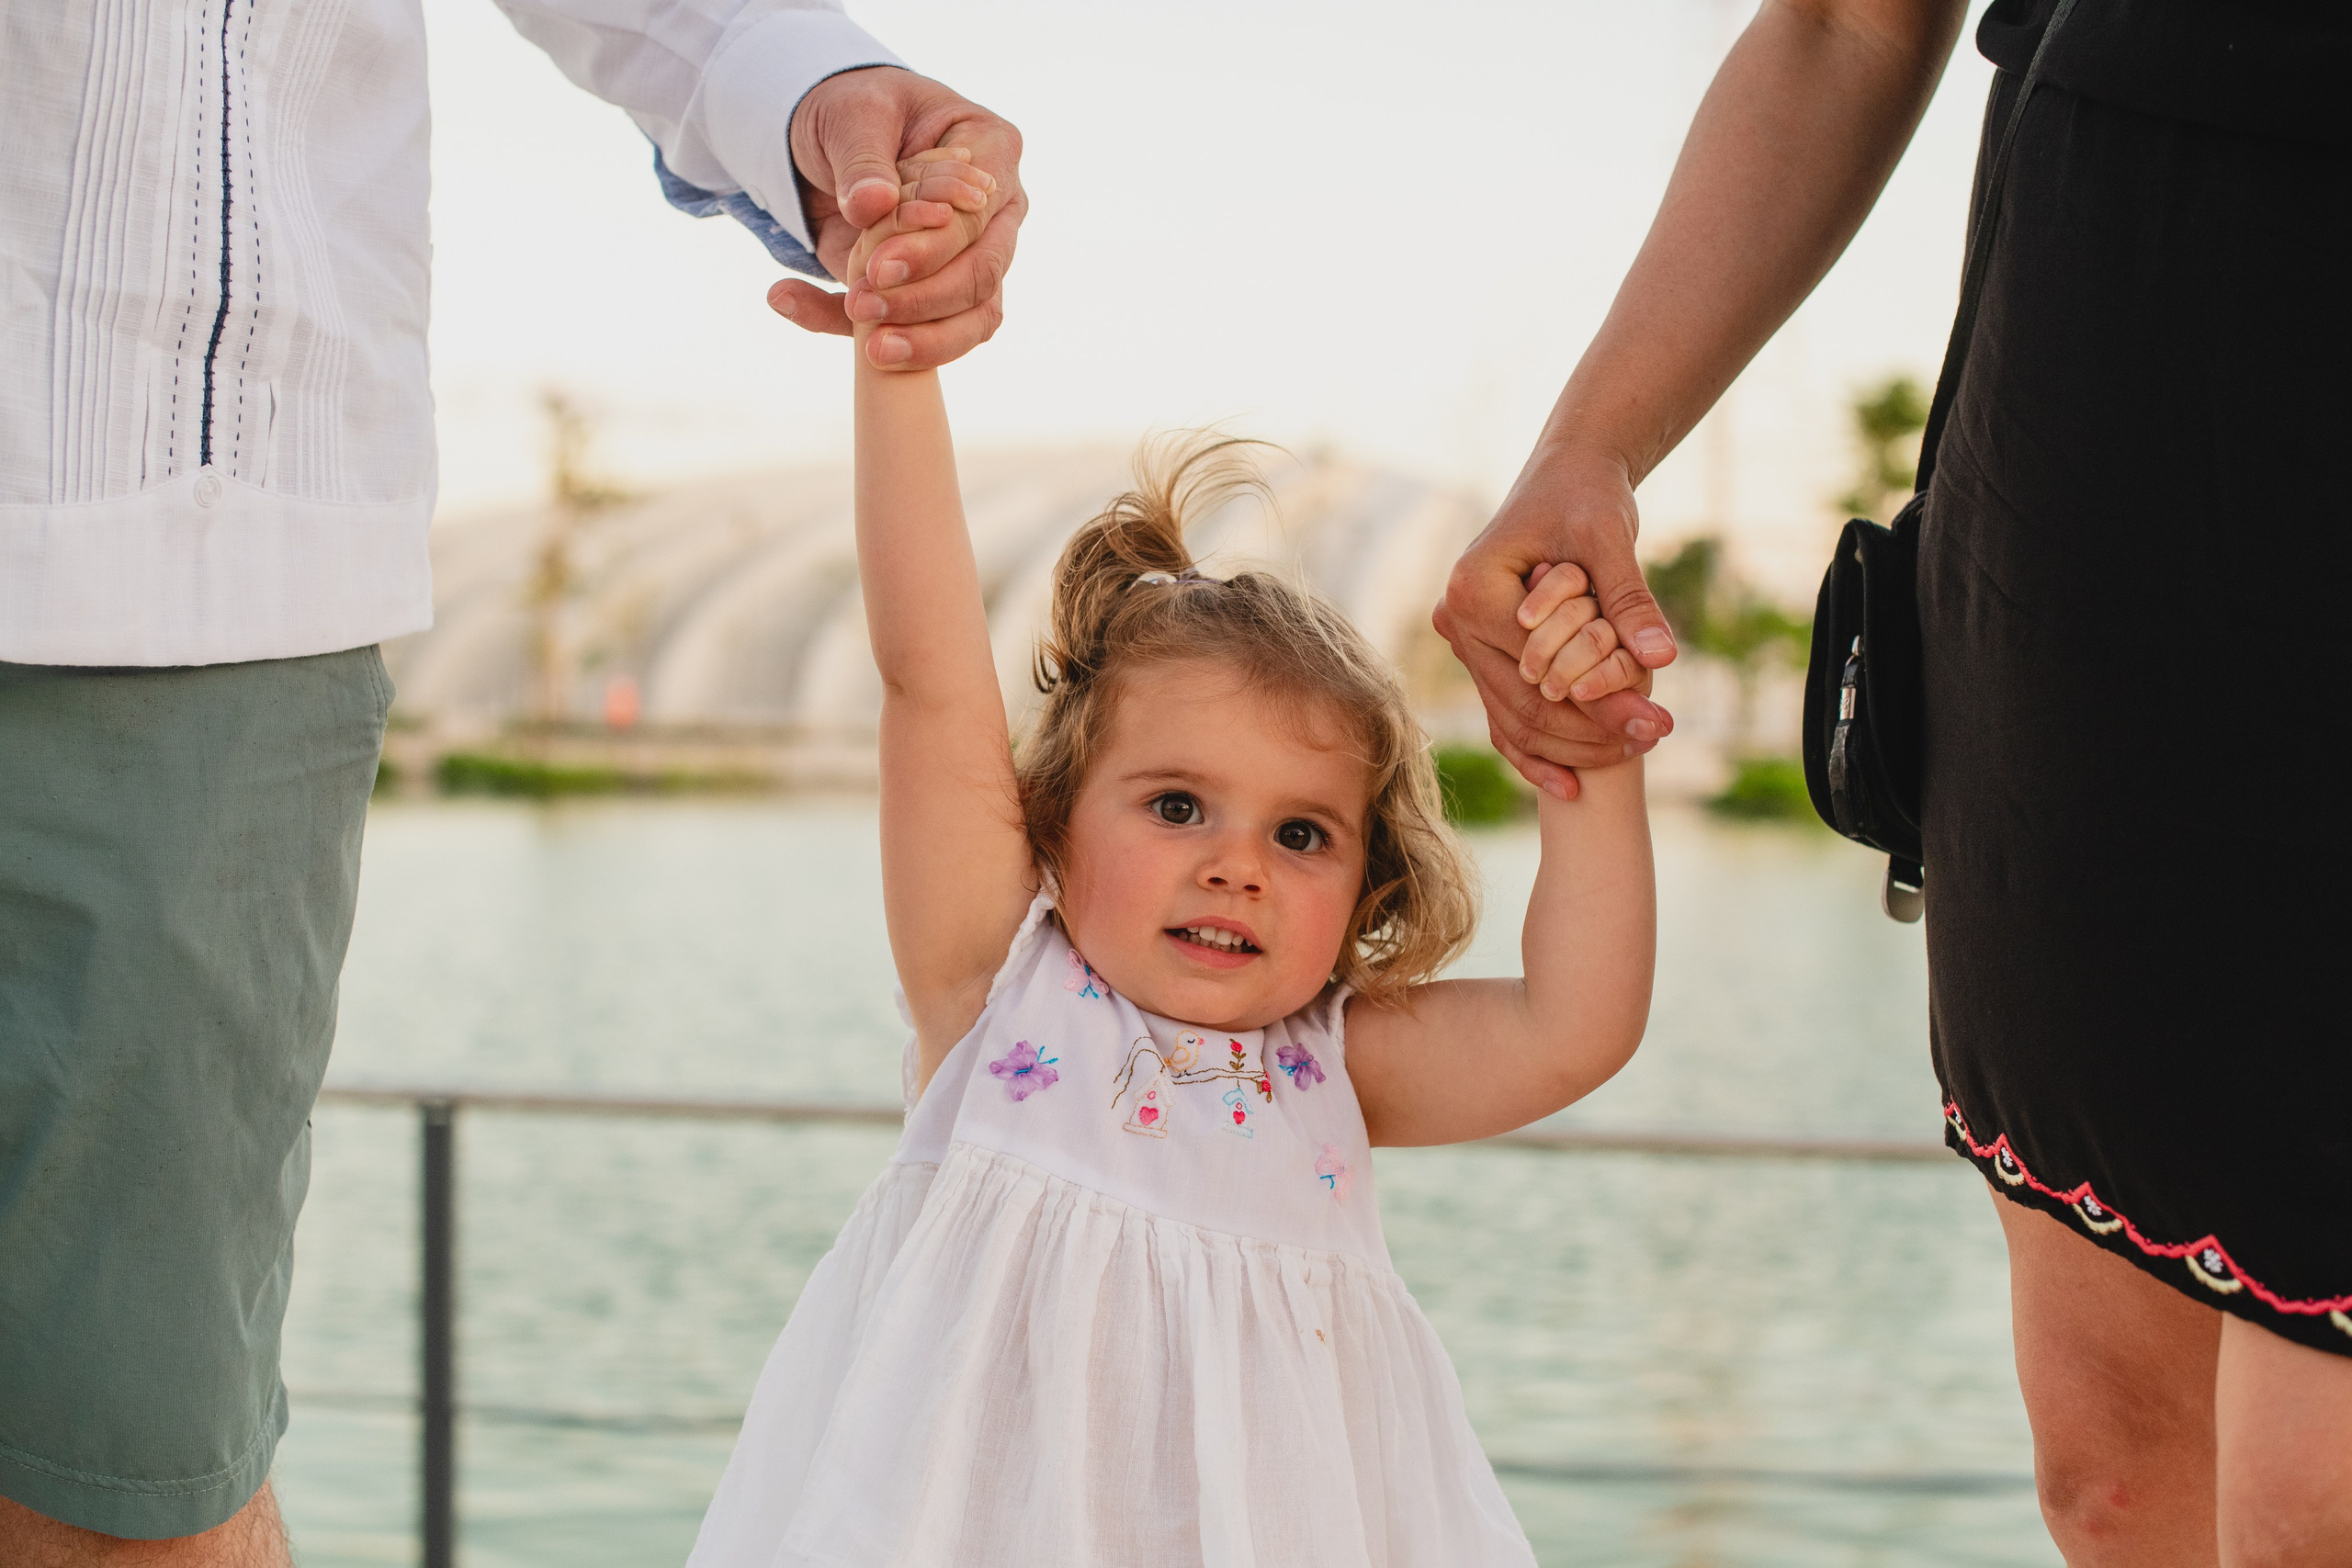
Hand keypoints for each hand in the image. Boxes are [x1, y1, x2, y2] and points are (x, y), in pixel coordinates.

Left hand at [767, 67, 1025, 369]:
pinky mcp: (927, 293)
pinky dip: (852, 333)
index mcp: (993, 152)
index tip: (879, 268)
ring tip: (866, 348)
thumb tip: (874, 207)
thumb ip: (864, 159)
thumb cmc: (857, 107)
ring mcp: (967, 258)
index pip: (979, 219)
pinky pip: (912, 331)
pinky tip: (789, 300)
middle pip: (983, 279)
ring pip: (971, 321)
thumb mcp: (854, 113)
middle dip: (925, 303)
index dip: (934, 250)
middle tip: (863, 306)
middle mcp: (993, 213)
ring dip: (921, 342)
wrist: (829, 133)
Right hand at [1437, 446, 1677, 799]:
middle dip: (1591, 731)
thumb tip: (1662, 658)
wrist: (1566, 476)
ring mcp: (1465, 643)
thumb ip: (1630, 601)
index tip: (1659, 722)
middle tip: (1654, 741)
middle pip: (1522, 704)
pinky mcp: (1484, 655)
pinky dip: (1536, 753)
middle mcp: (1457, 622)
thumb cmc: (1584, 497)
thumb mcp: (1610, 541)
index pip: (1541, 670)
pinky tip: (1573, 786)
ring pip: (1513, 719)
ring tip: (1636, 753)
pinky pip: (1503, 717)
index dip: (1601, 702)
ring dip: (1572, 746)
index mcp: (1475, 591)